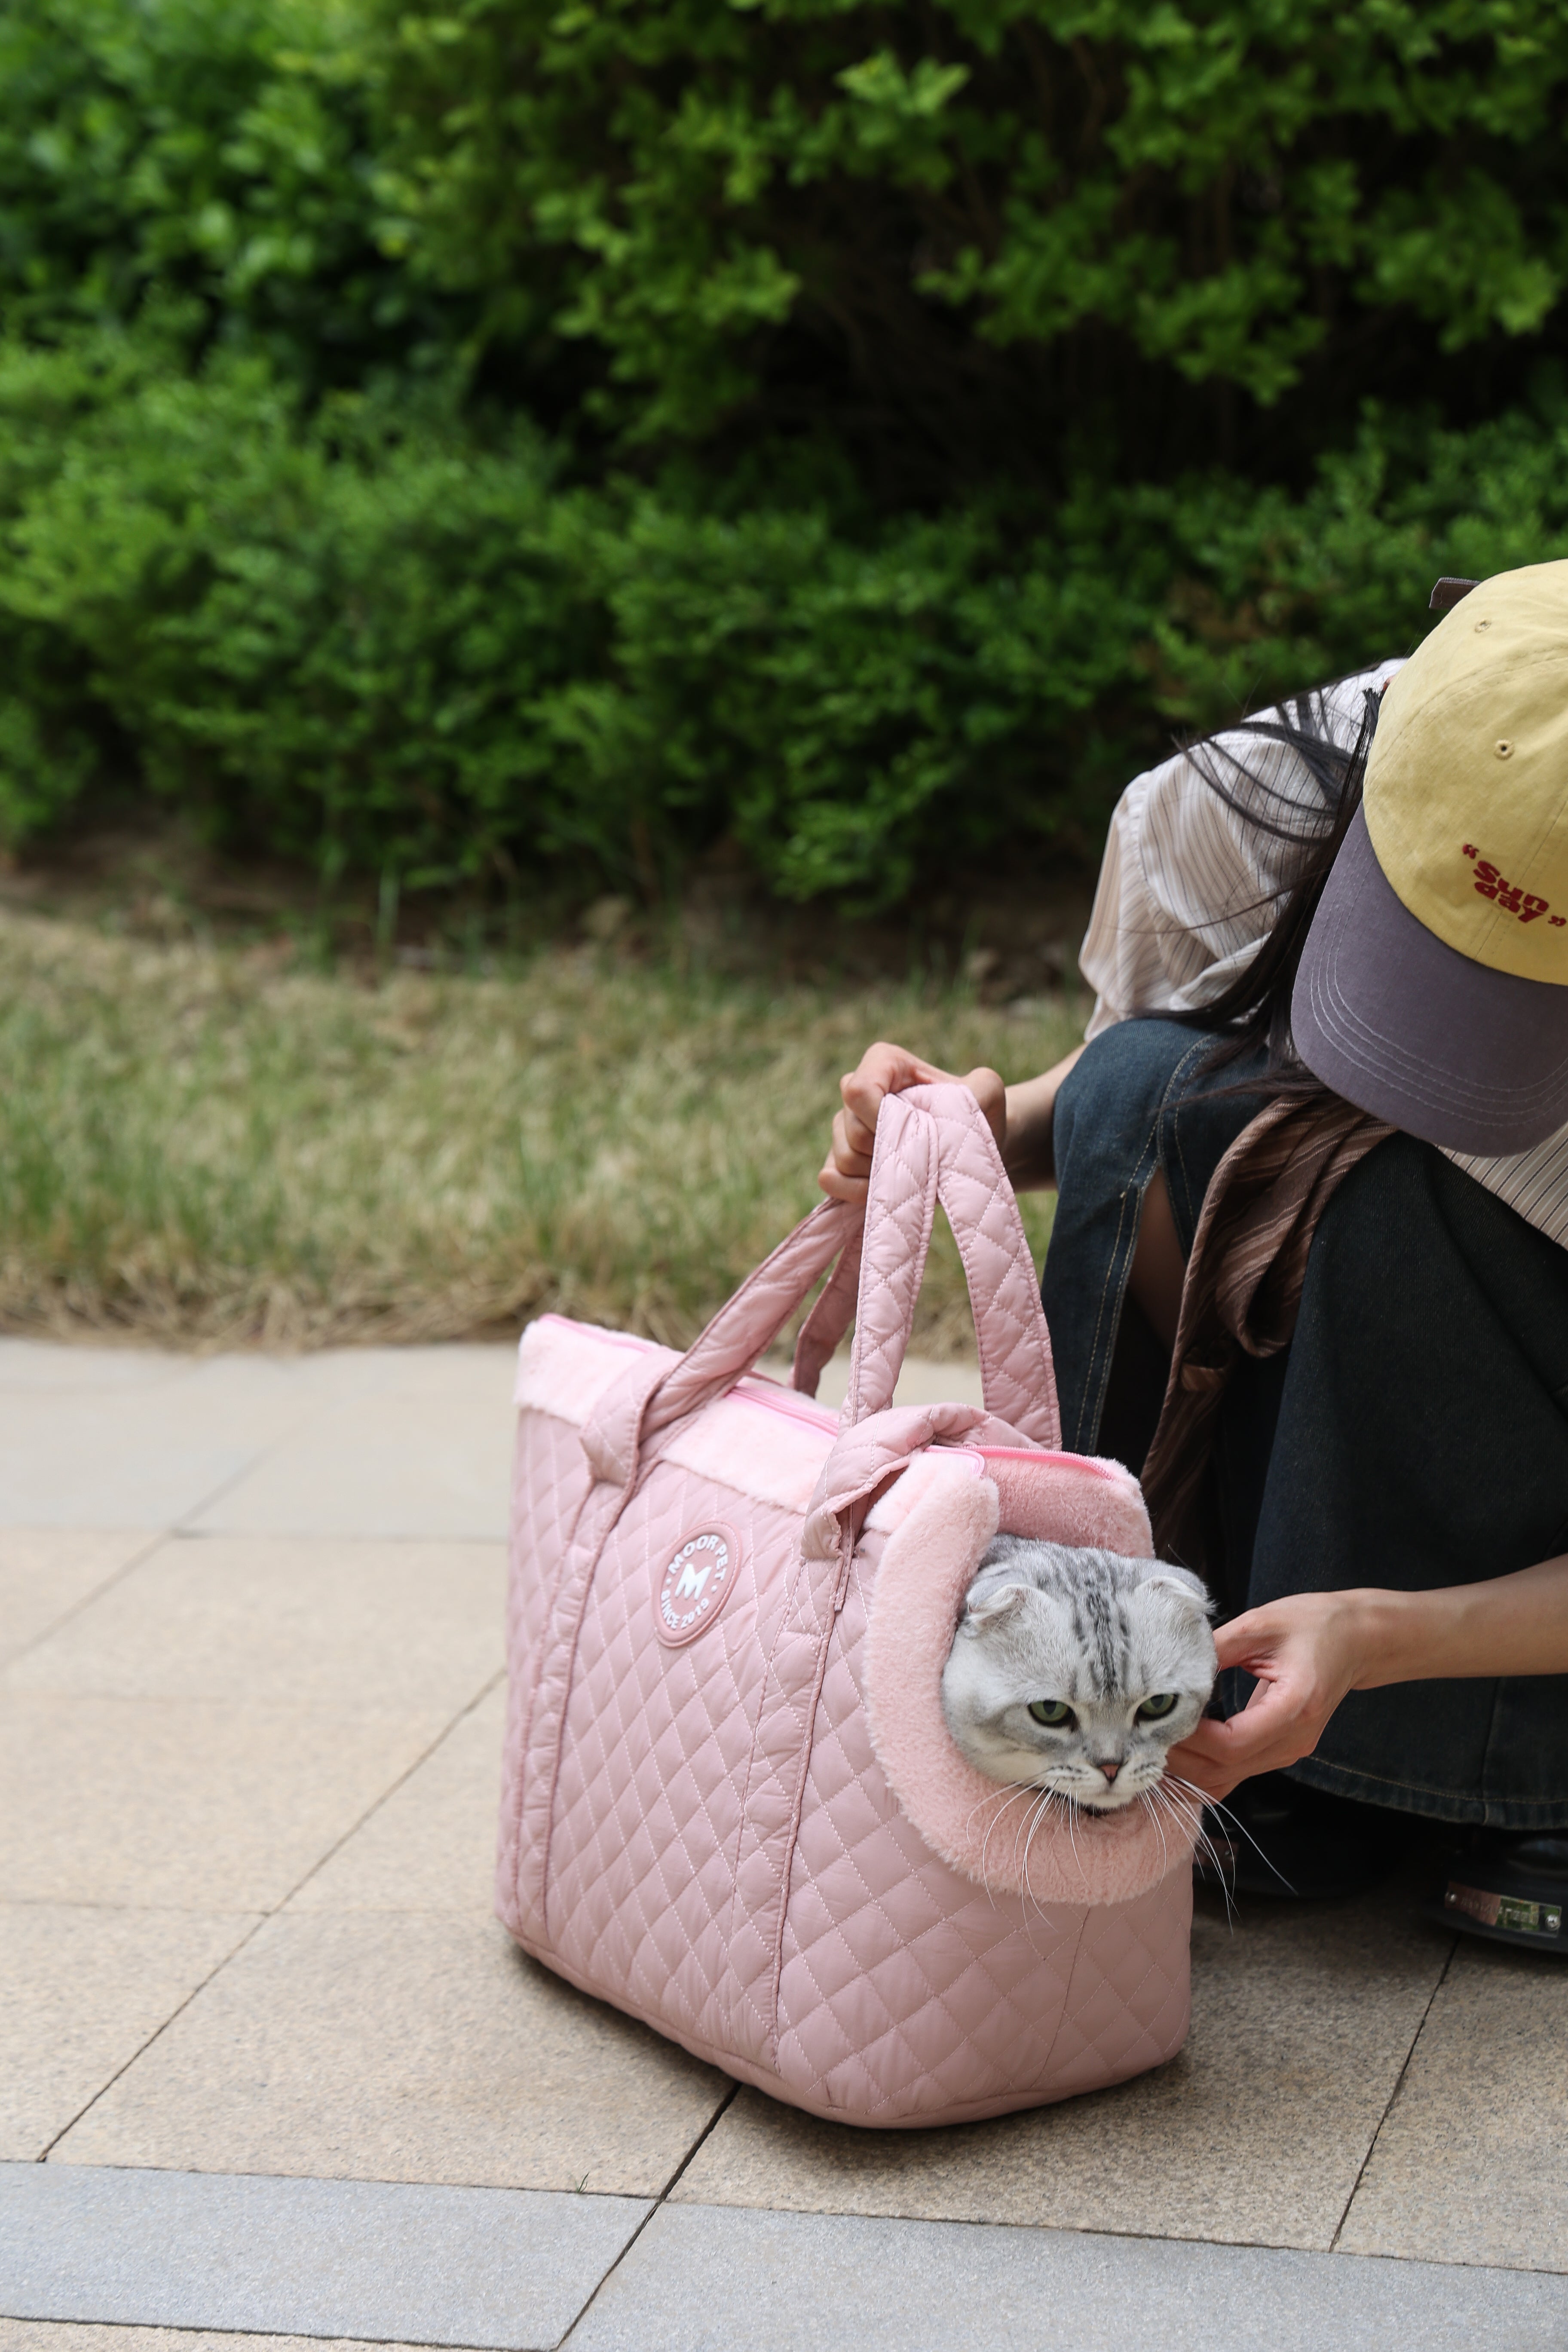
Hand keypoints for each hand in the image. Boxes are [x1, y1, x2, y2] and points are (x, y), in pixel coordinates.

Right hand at [818, 1040, 1004, 1203]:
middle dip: (891, 1153)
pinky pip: (830, 1180)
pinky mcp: (836, 1161)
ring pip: (844, 1158)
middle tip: (926, 1157)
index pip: (858, 1090)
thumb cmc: (975, 1116)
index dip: (881, 1120)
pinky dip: (859, 1193)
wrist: (968, 1152)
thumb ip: (979, 1086)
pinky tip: (891, 1190)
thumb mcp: (988, 1092)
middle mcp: (855, 1091)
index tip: (916, 1134)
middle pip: (852, 1131)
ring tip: (915, 1172)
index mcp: (883, 1064)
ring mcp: (841, 1128)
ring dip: (882, 1175)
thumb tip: (955, 1100)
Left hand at [1166, 1591, 1372, 1802]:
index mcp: (1295, 1706)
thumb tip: (1168, 1669)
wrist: (1356, 1639)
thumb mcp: (1261, 1623)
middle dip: (1179, 1757)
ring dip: (1187, 1769)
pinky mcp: (1280, 1750)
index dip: (1190, 1738)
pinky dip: (1203, 1769)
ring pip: (1227, 1781)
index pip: (1233, 1744)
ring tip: (1152, 1741)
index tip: (1158, 1717)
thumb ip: (1215, 1649)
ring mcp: (1288, 1751)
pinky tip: (1177, 1748)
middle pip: (1226, 1770)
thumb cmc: (1313, 1624)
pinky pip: (1234, 1773)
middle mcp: (1294, 1740)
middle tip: (1140, 1733)